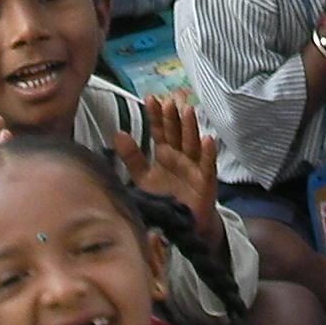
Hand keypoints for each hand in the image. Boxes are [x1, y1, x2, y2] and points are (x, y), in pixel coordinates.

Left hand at [115, 96, 221, 246]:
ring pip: (192, 143)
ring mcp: (194, 167)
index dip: (155, 115)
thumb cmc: (164, 198)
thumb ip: (131, 157)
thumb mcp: (143, 178)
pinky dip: (208, 152)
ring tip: (188, 110)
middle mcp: (180, 156)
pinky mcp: (206, 181)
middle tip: (169, 101)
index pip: (159, 130)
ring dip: (191, 127)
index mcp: (164, 153)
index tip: (150, 98)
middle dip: (173, 117)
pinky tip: (207, 139)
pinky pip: (207, 165)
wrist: (182, 225)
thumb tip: (117, 133)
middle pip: (176, 132)